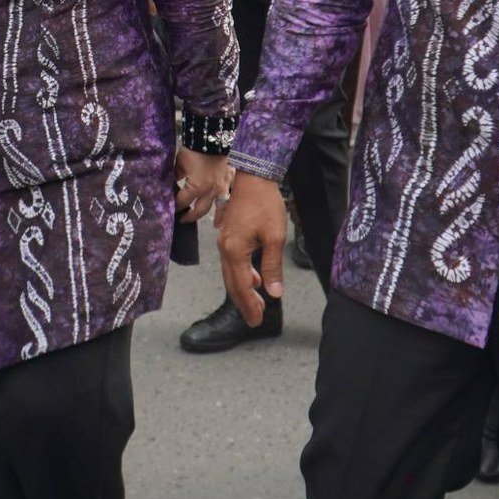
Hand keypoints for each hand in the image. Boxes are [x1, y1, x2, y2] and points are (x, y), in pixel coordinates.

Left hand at [174, 147, 229, 223]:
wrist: (212, 135)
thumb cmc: (194, 148)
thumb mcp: (180, 163)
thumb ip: (176, 176)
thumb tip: (174, 183)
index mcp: (196, 188)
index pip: (182, 201)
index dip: (175, 205)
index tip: (171, 207)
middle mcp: (211, 191)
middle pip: (199, 210)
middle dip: (190, 216)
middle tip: (183, 219)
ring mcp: (222, 186)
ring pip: (220, 207)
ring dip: (217, 217)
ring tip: (216, 224)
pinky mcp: (230, 179)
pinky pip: (230, 195)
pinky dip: (229, 203)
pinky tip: (229, 207)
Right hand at [216, 170, 287, 325]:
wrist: (254, 177)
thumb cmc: (265, 205)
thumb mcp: (274, 237)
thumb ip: (272, 266)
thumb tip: (274, 293)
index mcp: (234, 251)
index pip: (242, 286)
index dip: (250, 305)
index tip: (257, 321)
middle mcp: (224, 248)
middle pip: (232, 283)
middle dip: (244, 302)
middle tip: (255, 320)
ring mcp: (224, 241)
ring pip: (231, 273)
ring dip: (243, 290)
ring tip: (257, 303)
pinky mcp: (228, 235)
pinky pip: (232, 262)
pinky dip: (242, 275)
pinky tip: (254, 278)